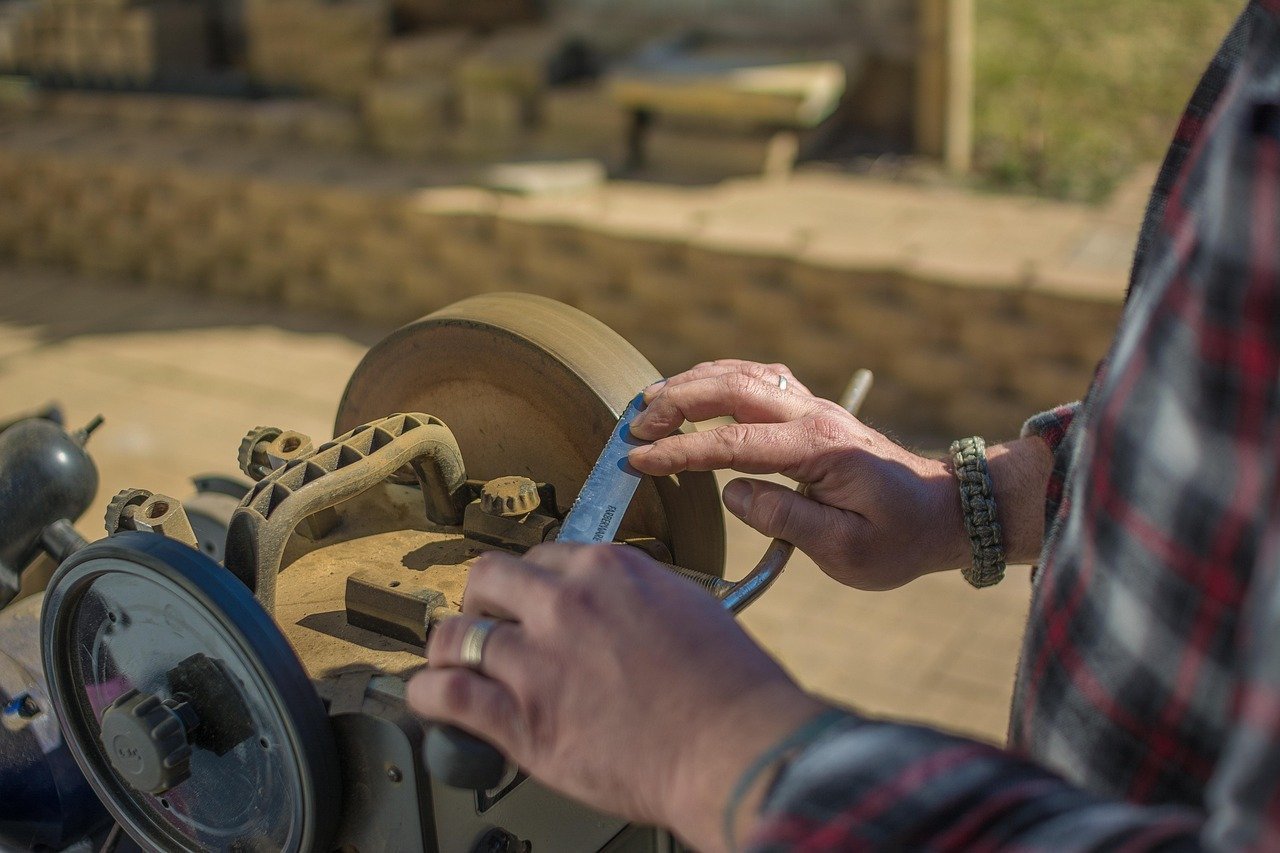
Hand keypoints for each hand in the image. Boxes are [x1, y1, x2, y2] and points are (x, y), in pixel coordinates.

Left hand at [406, 542, 829, 850]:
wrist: (734, 747)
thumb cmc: (730, 687)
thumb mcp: (688, 607)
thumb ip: (638, 600)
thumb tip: (617, 610)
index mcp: (608, 570)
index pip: (542, 557)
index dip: (529, 583)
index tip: (526, 601)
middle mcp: (565, 605)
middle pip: (487, 578)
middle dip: (481, 600)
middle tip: (485, 622)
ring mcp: (538, 661)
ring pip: (456, 636)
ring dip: (448, 648)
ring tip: (450, 661)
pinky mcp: (522, 720)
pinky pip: (448, 695)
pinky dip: (428, 696)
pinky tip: (429, 700)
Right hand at [628, 360, 969, 589]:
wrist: (946, 511)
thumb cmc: (901, 538)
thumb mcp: (850, 550)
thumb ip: (788, 521)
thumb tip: (732, 493)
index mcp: (820, 450)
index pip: (733, 444)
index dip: (680, 451)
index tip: (638, 461)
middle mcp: (815, 416)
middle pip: (732, 389)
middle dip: (676, 401)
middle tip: (634, 425)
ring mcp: (815, 407)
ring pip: (744, 374)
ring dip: (692, 382)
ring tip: (648, 401)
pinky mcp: (813, 411)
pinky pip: (758, 378)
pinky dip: (718, 377)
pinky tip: (694, 389)